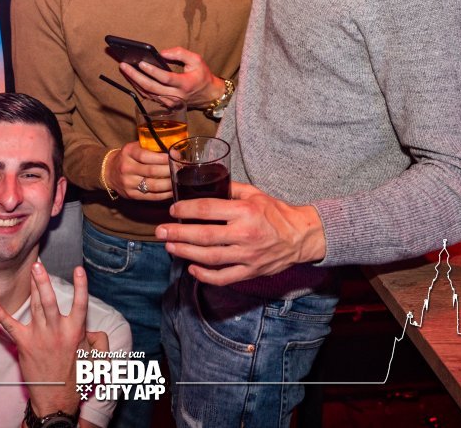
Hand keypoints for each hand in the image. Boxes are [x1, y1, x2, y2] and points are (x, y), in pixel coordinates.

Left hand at [0, 261, 85, 416]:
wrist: (56, 399)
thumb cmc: (76, 378)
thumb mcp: (95, 359)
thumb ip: (98, 340)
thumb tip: (94, 330)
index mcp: (75, 333)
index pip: (80, 305)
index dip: (81, 286)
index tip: (79, 270)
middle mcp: (57, 332)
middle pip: (50, 301)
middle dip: (43, 281)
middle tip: (38, 265)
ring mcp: (39, 337)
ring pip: (35, 307)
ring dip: (32, 288)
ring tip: (30, 271)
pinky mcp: (25, 345)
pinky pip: (11, 327)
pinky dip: (1, 316)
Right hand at [106, 142, 172, 200]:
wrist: (109, 171)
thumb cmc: (128, 157)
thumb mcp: (135, 147)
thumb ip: (151, 147)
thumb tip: (175, 151)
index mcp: (128, 152)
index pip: (146, 156)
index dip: (162, 157)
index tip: (175, 157)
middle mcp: (126, 168)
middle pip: (151, 171)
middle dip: (169, 171)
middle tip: (180, 169)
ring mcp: (128, 183)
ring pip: (153, 185)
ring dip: (169, 183)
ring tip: (178, 180)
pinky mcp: (131, 195)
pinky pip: (151, 196)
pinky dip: (164, 194)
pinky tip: (172, 190)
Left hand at [119, 47, 223, 108]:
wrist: (208, 96)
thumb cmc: (202, 76)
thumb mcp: (197, 60)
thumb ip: (180, 53)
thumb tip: (161, 53)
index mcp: (185, 84)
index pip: (166, 78)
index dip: (152, 71)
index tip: (141, 62)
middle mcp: (176, 96)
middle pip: (152, 87)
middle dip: (135, 76)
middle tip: (124, 65)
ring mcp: (170, 102)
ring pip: (148, 93)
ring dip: (134, 82)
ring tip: (124, 69)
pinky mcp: (166, 105)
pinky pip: (149, 96)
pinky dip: (138, 87)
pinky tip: (131, 78)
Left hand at [155, 182, 326, 285]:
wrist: (301, 237)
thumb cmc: (276, 212)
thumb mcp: (255, 193)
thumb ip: (230, 189)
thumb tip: (206, 182)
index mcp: (245, 212)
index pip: (208, 209)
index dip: (186, 209)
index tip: (172, 210)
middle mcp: (245, 234)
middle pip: (204, 236)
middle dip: (178, 234)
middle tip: (160, 232)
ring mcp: (247, 256)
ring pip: (210, 258)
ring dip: (186, 253)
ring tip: (170, 247)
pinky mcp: (250, 271)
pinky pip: (224, 277)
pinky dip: (205, 276)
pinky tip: (192, 268)